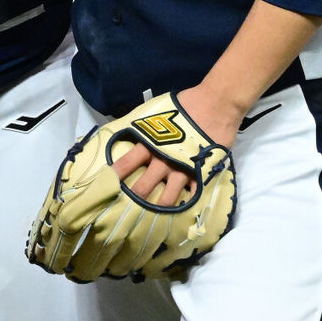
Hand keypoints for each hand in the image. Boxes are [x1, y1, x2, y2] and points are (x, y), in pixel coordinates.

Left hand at [110, 84, 240, 206]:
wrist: (215, 104)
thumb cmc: (185, 105)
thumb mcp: (157, 111)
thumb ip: (145, 125)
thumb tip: (127, 129)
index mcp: (151, 144)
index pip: (127, 162)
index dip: (115, 175)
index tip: (105, 185)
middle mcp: (164, 161)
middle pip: (144, 187)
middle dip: (134, 199)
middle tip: (126, 209)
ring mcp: (182, 170)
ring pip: (167, 198)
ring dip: (158, 207)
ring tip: (152, 216)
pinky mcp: (200, 174)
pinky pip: (192, 195)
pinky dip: (186, 202)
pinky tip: (180, 210)